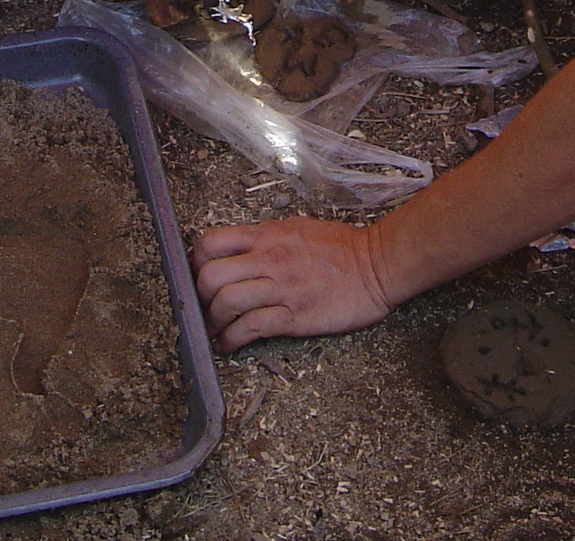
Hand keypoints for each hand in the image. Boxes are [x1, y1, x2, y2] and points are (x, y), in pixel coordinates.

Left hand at [193, 217, 394, 350]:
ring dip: (213, 322)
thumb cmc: (344, 248)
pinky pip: (251, 328)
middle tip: (204, 308)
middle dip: (199, 297)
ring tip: (216, 330)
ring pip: (226, 303)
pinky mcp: (295, 315)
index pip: (211, 242)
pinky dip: (232, 340)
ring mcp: (281, 288)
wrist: (378, 265)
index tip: (198, 277)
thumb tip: (242, 250)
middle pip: (210, 275)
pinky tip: (230, 345)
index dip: (196, 262)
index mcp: (268, 236)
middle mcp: (269, 259)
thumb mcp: (298, 229)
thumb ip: (267, 239)